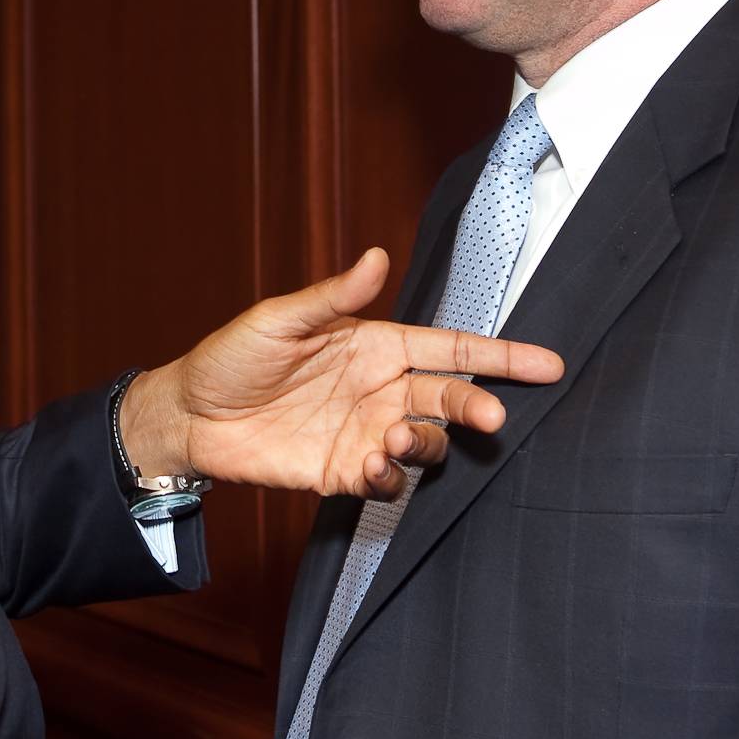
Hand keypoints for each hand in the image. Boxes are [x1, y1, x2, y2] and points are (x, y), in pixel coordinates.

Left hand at [117, 249, 563, 499]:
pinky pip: (386, 482)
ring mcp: (366, 433)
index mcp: (376, 344)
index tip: (548, 363)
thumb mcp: (280, 319)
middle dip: (477, 406)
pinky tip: (376, 470)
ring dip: (425, 444)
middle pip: (448, 397)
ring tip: (396, 441)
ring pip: (425, 442)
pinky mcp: (343, 472)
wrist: (190, 415)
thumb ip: (333, 296)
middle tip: (492, 418)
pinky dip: (392, 481)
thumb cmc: (233, 356)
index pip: (450, 348)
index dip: (500, 355)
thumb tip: (377, 256)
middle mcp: (380, 389)